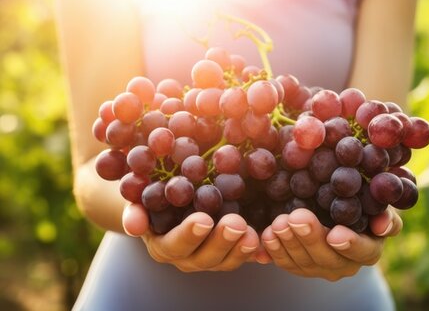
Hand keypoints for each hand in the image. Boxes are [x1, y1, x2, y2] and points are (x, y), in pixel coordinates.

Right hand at [122, 203, 259, 271]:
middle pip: (205, 258)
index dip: (188, 235)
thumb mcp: (142, 198)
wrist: (172, 200)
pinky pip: (245, 258)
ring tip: (253, 233)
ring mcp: (210, 258)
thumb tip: (133, 225)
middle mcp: (186, 258)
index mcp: (163, 245)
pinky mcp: (231, 254)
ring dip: (241, 249)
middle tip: (236, 223)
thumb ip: (136, 209)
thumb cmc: (156, 195)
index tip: (204, 220)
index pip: (175, 245)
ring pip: (227, 262)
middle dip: (221, 242)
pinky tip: (268, 241)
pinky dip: (258, 252)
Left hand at [259, 207, 402, 280]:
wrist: (335, 208)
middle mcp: (346, 265)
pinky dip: (275, 250)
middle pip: (328, 258)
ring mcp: (321, 269)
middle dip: (310, 239)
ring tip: (279, 222)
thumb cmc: (361, 201)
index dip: (350, 244)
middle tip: (296, 218)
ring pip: (304, 262)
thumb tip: (382, 226)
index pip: (363, 251)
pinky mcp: (300, 268)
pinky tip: (266, 234)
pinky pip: (286, 264)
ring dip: (289, 243)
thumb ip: (385, 212)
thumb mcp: (377, 203)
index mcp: (369, 249)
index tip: (335, 234)